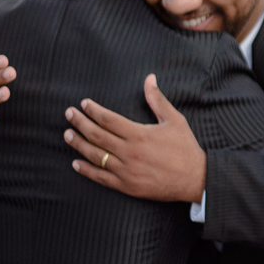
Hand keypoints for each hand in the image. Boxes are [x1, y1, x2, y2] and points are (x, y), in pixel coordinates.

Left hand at [64, 74, 205, 202]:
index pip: (108, 119)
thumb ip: (157, 99)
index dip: (93, 110)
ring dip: (78, 144)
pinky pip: (100, 177)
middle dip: (80, 123)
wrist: (195, 179)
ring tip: (67, 135)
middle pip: (97, 135)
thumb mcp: (174, 120)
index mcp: (139, 134)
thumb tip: (149, 78)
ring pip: (95, 156)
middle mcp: (129, 152)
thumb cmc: (185, 148)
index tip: (84, 104)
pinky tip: (76, 162)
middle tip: (68, 114)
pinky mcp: (126, 186)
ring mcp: (126, 170)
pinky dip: (86, 170)